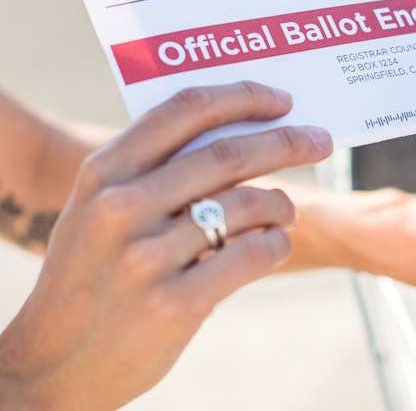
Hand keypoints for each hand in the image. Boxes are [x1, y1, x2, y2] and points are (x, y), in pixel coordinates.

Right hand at [0, 82, 331, 409]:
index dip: (243, 97)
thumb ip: (152, 171)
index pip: (186, 109)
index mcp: (105, 171)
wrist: (54, 361)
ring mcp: (147, 256)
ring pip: (248, 205)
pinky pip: (253, 254)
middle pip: (229, 154)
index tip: (282, 100)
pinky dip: (277, 243)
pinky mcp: (175, 302)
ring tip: (289, 211)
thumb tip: (239, 134)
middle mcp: (122, 205)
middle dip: (287, 142)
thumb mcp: (99, 209)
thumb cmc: (90, 274)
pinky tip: (276, 244)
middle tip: (318, 141)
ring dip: (282, 203)